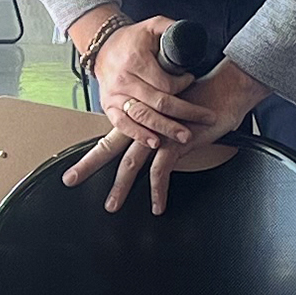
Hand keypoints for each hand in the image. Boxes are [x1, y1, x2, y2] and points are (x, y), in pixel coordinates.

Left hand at [59, 57, 262, 213]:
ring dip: (120, 187)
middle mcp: (145, 124)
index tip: (78, 163)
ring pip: (130, 163)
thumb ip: (163, 127)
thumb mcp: (177, 115)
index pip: (112, 136)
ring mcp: (158, 132)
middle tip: (69, 179)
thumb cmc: (204, 101)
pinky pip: (161, 171)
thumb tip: (159, 142)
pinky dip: (158, 191)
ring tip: (111, 206)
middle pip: (109, 146)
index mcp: (142, 117)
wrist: (226, 88)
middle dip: (87, 164)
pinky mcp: (175, 142)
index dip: (93, 150)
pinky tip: (157, 206)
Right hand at [85, 15, 207, 147]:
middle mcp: (124, 80)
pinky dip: (138, 135)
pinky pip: (123, 125)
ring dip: (165, 128)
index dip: (183, 84)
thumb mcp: (152, 25)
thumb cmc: (131, 39)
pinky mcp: (109, 106)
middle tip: (205, 119)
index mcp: (136, 61)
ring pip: (143, 116)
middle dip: (184, 113)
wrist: (102, 47)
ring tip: (185, 137)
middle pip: (158, 102)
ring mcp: (115, 96)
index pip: (165, 82)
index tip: (191, 80)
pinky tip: (155, 142)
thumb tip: (192, 37)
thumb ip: (172, 29)